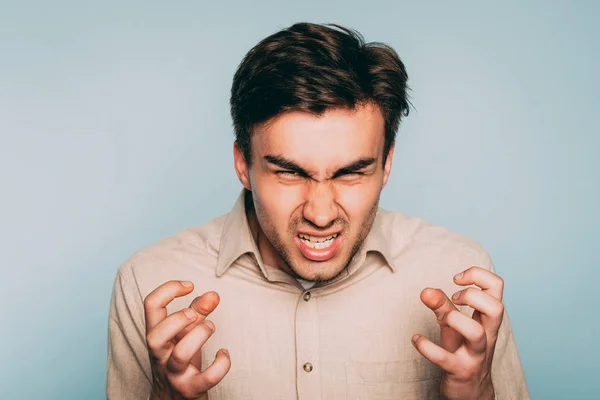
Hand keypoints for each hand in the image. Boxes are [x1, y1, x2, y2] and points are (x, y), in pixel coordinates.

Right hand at [144, 280, 230, 399]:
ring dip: (200, 335)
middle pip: (155, 336)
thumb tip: (213, 294)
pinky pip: (207, 378)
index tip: (189, 286)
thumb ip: (198, 311)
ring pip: (180, 355)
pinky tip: (224, 353)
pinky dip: (221, 364)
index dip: (168, 289)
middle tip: (195, 314)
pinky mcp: (191, 389)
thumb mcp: (186, 332)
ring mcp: (174, 374)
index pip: (150, 305)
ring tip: (211, 327)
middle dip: (177, 319)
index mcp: (157, 334)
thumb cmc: (180, 359)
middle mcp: (161, 355)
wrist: (175, 399)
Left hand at [412, 267, 504, 399]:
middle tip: (454, 298)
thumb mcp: (453, 324)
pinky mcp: (459, 371)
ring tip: (442, 318)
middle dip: (472, 295)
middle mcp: (487, 335)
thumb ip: (441, 304)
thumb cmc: (463, 350)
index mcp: (487, 319)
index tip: (457, 280)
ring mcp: (475, 354)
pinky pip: (444, 358)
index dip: (477, 275)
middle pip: (496, 308)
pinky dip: (426, 346)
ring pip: (476, 333)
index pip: (497, 286)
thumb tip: (425, 290)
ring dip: (454, 319)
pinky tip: (416, 339)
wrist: (471, 391)